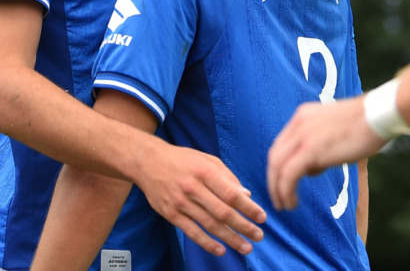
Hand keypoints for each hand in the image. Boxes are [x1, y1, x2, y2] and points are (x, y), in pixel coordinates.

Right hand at [135, 142, 265, 256]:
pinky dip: (207, 243)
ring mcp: (181, 202)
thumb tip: (246, 195)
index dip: (249, 207)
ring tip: (246, 247)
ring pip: (209, 224)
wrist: (147, 161)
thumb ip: (227, 177)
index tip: (262, 217)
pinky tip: (221, 250)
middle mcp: (193, 188)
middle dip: (244, 226)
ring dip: (230, 238)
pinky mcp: (170, 214)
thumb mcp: (206, 159)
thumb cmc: (182, 159)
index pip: (231, 194)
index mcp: (205, 172)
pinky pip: (191, 232)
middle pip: (223, 212)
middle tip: (259, 236)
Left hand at [266, 95, 385, 210]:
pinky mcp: (310, 149)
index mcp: (303, 116)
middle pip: (274, 156)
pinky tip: (292, 203)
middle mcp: (298, 123)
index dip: (279, 167)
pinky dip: (285, 191)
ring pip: (277, 166)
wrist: (377, 115)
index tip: (283, 183)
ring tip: (284, 205)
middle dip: (273, 180)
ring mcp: (302, 135)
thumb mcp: (334, 130)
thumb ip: (320, 145)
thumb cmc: (365, 124)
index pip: (281, 144)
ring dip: (277, 189)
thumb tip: (313, 166)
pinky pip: (288, 174)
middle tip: (278, 199)